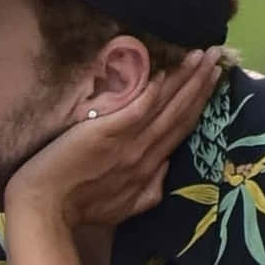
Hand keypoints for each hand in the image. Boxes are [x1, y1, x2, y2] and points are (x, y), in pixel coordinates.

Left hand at [4, 47, 222, 229]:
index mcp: (150, 169)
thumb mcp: (124, 207)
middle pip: (180, 115)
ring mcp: (127, 144)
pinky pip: (136, 110)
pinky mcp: (106, 134)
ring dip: (186, 80)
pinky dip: (152, 93)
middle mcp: (145, 154)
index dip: (199, 104)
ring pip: (165, 108)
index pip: (181, 130)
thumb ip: (150, 190)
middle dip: (201, 84)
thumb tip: (167, 168)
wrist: (47, 209)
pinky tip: (166, 73)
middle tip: (217, 56)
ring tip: (202, 56)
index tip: (213, 80)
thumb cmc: (80, 208)